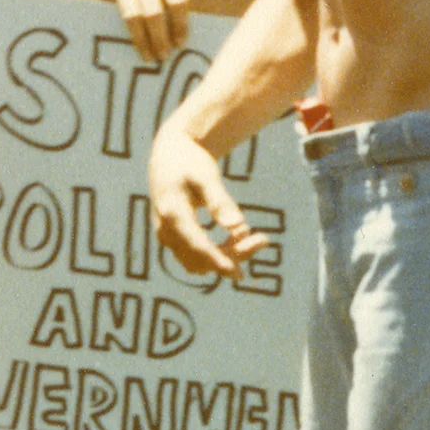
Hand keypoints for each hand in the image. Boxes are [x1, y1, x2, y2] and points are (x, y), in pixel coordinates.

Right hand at [80, 0, 190, 60]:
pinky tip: (124, 45)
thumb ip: (169, 0)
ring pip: (133, 16)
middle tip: (163, 57)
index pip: (177, 2)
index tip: (180, 46)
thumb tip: (178, 39)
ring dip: (142, 40)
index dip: (180, 26)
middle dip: (160, 38)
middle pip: (155, 13)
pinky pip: (113, 17)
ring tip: (147, 57)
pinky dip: (120, 34)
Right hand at [148, 132, 268, 278]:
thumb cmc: (190, 161)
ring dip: (227, 256)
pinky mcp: (173, 238)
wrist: (168, 154)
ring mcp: (166, 236)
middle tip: (264, 239)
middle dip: (232, 255)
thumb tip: (238, 227)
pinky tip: (238, 237)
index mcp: (172, 213)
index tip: (239, 274)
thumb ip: (220, 201)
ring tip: (256, 237)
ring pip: (199, 262)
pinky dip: (218, 252)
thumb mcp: (206, 176)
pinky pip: (196, 256)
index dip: (218, 262)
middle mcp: (165, 230)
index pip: (197, 246)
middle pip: (201, 258)